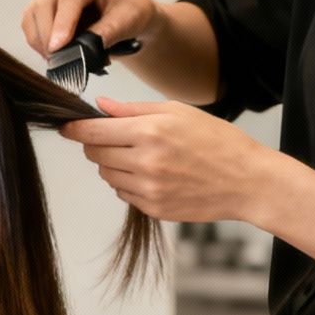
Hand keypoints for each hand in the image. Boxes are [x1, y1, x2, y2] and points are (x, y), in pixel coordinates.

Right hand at [21, 0, 161, 58]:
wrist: (124, 16)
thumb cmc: (128, 13)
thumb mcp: (126, 22)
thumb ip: (105, 33)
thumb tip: (82, 49)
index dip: (61, 24)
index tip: (58, 47)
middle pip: (43, 5)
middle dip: (47, 36)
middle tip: (58, 60)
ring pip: (31, 15)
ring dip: (39, 41)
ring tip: (57, 60)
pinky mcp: (40, 9)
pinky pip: (29, 25)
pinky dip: (36, 43)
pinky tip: (53, 55)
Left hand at [58, 96, 279, 222]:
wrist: (248, 181)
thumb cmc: (217, 142)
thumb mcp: (178, 112)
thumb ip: (133, 110)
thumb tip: (100, 106)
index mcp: (149, 132)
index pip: (92, 132)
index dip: (74, 129)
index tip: (66, 126)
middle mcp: (144, 162)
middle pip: (94, 154)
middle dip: (97, 144)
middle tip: (117, 138)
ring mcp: (148, 189)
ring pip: (106, 175)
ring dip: (113, 164)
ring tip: (142, 156)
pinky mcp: (153, 208)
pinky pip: (122, 193)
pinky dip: (128, 183)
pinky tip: (153, 174)